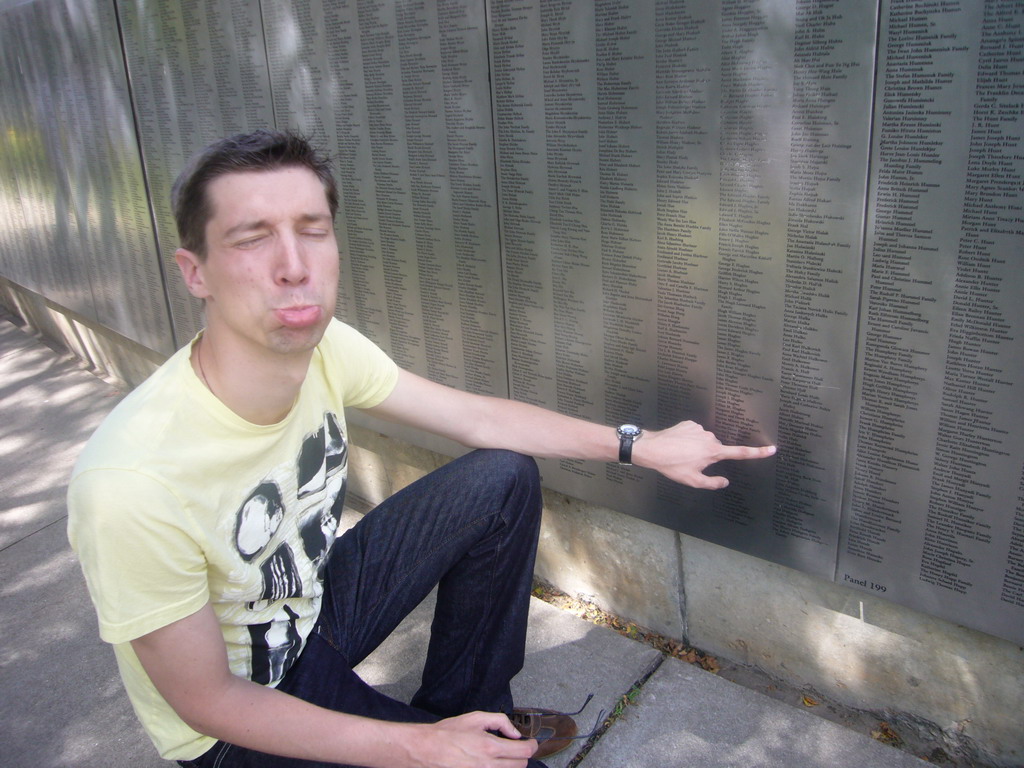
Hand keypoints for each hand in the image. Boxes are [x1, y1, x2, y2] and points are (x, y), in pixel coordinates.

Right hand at [408, 711, 536, 767]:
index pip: (524, 752)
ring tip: (503, 755)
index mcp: (491, 747)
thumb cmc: (448, 733)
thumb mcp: (475, 718)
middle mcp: (489, 766)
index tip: (531, 742)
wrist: (427, 750)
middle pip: (520, 765)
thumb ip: (500, 722)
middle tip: (515, 747)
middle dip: (522, 755)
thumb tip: (515, 733)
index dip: (532, 746)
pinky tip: (494, 762)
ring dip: (511, 764)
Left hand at [635, 421, 775, 489]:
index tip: (772, 449)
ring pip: (705, 441)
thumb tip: (725, 482)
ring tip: (682, 454)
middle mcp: (710, 438)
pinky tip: (679, 445)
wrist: (652, 448)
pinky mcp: (689, 423)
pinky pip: (695, 433)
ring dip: (698, 447)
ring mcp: (699, 429)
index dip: (758, 452)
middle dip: (709, 456)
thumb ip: (712, 483)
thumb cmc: (672, 466)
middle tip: (691, 463)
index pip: (741, 453)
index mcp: (714, 452)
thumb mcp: (693, 481)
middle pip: (717, 449)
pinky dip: (690, 439)